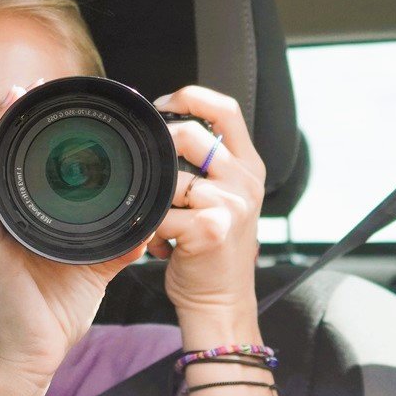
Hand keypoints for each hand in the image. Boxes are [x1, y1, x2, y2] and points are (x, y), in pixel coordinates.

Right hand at [0, 83, 147, 386]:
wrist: (29, 361)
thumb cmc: (49, 317)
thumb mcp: (91, 269)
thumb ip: (115, 243)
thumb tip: (147, 223)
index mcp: (20, 221)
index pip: (20, 166)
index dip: (30, 132)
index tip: (50, 99)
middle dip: (10, 118)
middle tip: (28, 84)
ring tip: (9, 97)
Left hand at [149, 86, 266, 332]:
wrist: (221, 300)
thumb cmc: (212, 251)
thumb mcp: (223, 200)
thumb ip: (205, 168)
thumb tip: (163, 133)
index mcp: (249, 167)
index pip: (227, 110)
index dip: (192, 96)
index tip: (163, 104)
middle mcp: (245, 181)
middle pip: (191, 134)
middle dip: (159, 149)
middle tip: (146, 170)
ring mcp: (231, 204)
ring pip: (171, 177)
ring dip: (154, 199)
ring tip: (158, 220)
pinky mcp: (210, 229)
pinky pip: (161, 213)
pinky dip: (151, 228)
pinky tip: (160, 243)